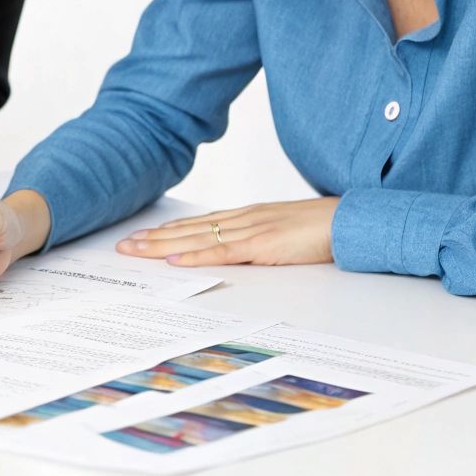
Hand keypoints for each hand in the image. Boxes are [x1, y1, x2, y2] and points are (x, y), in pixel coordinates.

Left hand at [115, 198, 339, 266]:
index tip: (144, 236)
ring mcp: (251, 230)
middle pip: (190, 229)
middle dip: (154, 238)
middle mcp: (243, 219)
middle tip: (123, 244)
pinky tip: (173, 259)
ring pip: (197, 238)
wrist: (351, 220)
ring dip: (162, 246)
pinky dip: (195, 255)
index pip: (200, 223)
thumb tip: (244, 252)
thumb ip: (262, 241)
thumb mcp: (285, 233)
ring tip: (134, 250)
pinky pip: (222, 252)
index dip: (170, 231)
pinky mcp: (262, 245)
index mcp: (249, 216)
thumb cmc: (324, 228)